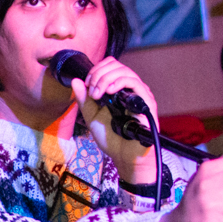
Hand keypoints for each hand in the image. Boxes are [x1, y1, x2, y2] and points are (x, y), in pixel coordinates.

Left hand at [67, 56, 159, 180]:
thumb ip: (84, 99)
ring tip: (98, 94)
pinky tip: (109, 91)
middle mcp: (131, 89)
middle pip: (117, 65)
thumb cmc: (111, 138)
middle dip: (99, 74)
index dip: (96, 70)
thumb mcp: (91, 116)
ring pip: (125, 72)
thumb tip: (76, 80)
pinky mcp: (146, 102)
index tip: (87, 84)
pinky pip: (135, 83)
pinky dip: (119, 83)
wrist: (123, 156)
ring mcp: (140, 94)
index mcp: (119, 89)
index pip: (111, 65)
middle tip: (92, 90)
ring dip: (106, 79)